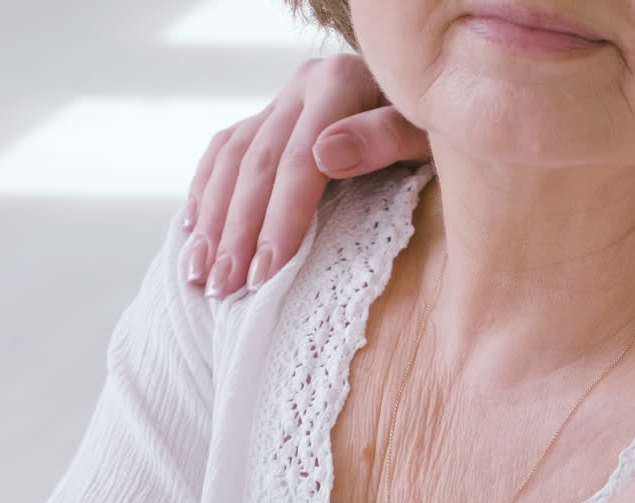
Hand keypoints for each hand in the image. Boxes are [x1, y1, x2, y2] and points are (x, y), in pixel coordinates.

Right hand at [182, 53, 429, 297]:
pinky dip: (204, 191)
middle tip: (224, 288)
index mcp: (341, 83)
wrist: (440, 98)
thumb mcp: (430, 131)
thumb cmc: (442, 129)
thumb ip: (386, 137)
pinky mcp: (270, 116)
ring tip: (199, 274)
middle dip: (237, 232)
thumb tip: (326, 153)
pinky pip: (224, 151)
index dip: (280, 220)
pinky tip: (193, 231)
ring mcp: (283, 100)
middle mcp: (303, 86)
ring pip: (231, 159)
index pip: (299, 160)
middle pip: (257, 163)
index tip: (265, 274)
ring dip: (211, 219)